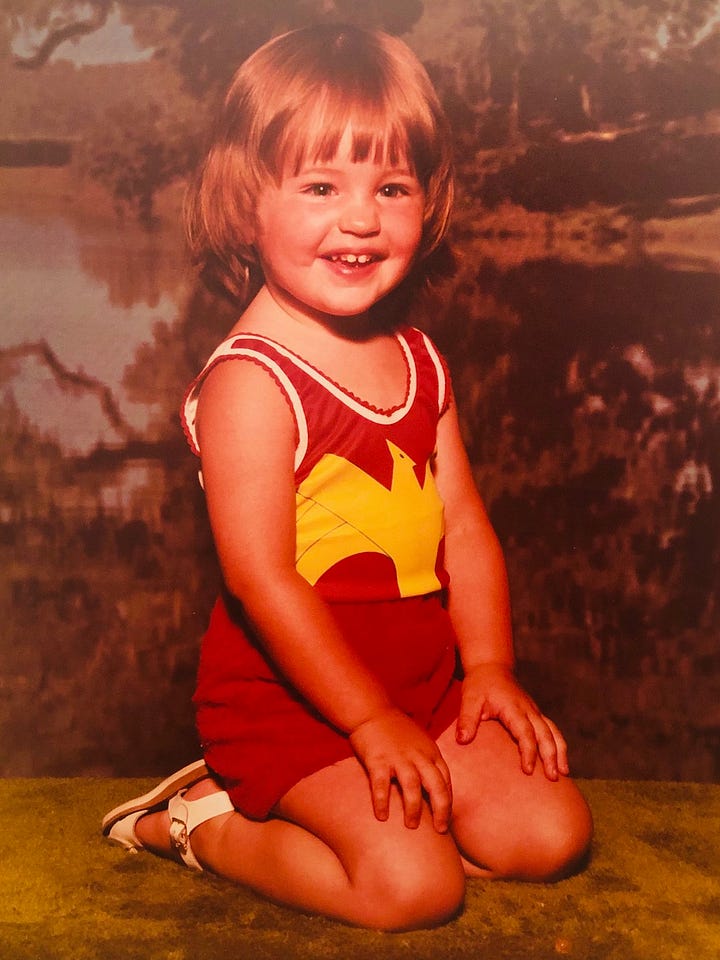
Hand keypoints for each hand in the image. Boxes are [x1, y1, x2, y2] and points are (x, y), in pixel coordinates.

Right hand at [349, 707, 452, 832]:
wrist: (372, 710)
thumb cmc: (396, 729)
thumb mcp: (420, 742)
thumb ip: (429, 762)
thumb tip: (436, 789)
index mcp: (430, 752)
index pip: (446, 781)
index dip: (448, 802)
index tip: (446, 820)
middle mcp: (417, 756)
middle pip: (436, 786)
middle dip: (441, 810)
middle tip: (440, 830)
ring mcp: (398, 757)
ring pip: (412, 787)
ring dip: (414, 809)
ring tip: (412, 826)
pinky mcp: (378, 760)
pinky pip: (382, 785)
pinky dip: (382, 802)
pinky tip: (382, 816)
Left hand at [456, 663, 569, 780]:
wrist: (491, 667)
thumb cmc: (480, 684)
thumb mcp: (469, 698)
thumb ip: (467, 719)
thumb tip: (462, 740)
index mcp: (513, 707)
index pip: (525, 732)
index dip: (528, 751)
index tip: (528, 770)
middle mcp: (528, 709)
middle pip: (545, 733)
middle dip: (551, 756)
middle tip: (553, 778)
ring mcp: (534, 711)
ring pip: (552, 731)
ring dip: (560, 751)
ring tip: (564, 773)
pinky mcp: (535, 714)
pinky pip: (551, 729)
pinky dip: (558, 745)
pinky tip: (560, 761)